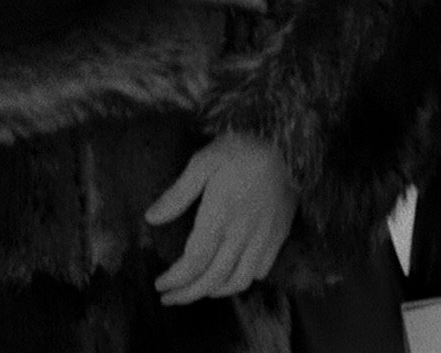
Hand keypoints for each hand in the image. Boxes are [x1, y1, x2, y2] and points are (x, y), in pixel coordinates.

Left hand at [144, 133, 298, 304]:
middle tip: (169, 297)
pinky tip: (230, 274)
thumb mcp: (203, 161)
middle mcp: (243, 233)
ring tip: (197, 290)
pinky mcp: (279, 234)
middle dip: (187, 294)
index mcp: (221, 215)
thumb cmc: (242, 147)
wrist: (289, 142)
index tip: (160, 285)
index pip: (194, 262)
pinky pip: (261, 270)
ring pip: (239, 281)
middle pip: (213, 278)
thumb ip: (177, 194)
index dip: (175, 279)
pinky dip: (242, 280)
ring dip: (214, 292)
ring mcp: (264, 237)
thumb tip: (151, 218)